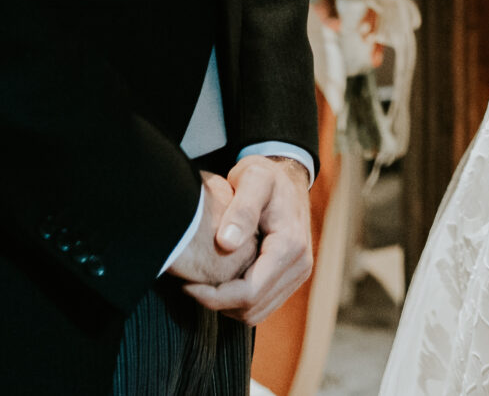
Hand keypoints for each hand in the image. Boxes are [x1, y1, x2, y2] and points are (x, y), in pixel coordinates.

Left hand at [173, 155, 311, 324]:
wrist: (287, 177)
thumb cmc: (266, 175)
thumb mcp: (253, 179)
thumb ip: (242, 209)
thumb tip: (226, 244)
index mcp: (290, 245)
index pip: (250, 292)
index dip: (215, 296)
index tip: (188, 285)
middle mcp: (300, 265)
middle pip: (253, 308)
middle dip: (218, 303)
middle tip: (190, 286)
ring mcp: (298, 273)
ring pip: (257, 312)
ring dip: (228, 306)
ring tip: (204, 284)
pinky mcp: (291, 278)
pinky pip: (263, 305)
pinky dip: (238, 302)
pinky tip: (221, 282)